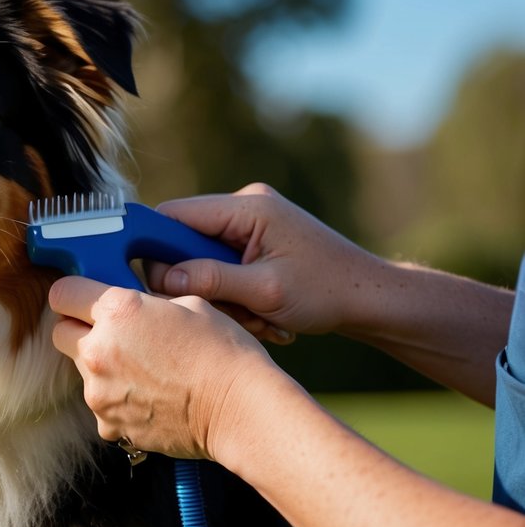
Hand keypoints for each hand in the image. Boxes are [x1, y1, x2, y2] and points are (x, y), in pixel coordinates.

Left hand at [48, 276, 282, 460]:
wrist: (240, 410)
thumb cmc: (223, 353)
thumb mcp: (188, 304)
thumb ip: (147, 303)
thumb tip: (136, 306)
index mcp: (116, 312)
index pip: (63, 293)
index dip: (73, 293)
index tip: (83, 299)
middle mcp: (98, 350)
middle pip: (60, 332)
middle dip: (78, 328)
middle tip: (112, 333)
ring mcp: (99, 391)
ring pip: (80, 370)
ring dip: (101, 366)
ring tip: (144, 370)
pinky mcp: (107, 423)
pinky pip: (100, 404)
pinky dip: (116, 400)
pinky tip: (149, 397)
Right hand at [145, 183, 386, 343]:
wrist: (372, 299)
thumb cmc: (328, 291)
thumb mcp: (266, 291)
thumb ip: (211, 279)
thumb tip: (161, 278)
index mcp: (247, 208)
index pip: (174, 215)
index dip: (154, 248)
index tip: (153, 284)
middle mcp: (245, 208)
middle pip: (185, 242)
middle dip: (197, 282)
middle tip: (226, 312)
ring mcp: (250, 226)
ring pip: (202, 262)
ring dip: (220, 296)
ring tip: (256, 318)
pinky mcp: (255, 244)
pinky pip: (222, 269)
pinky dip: (235, 296)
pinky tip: (262, 315)